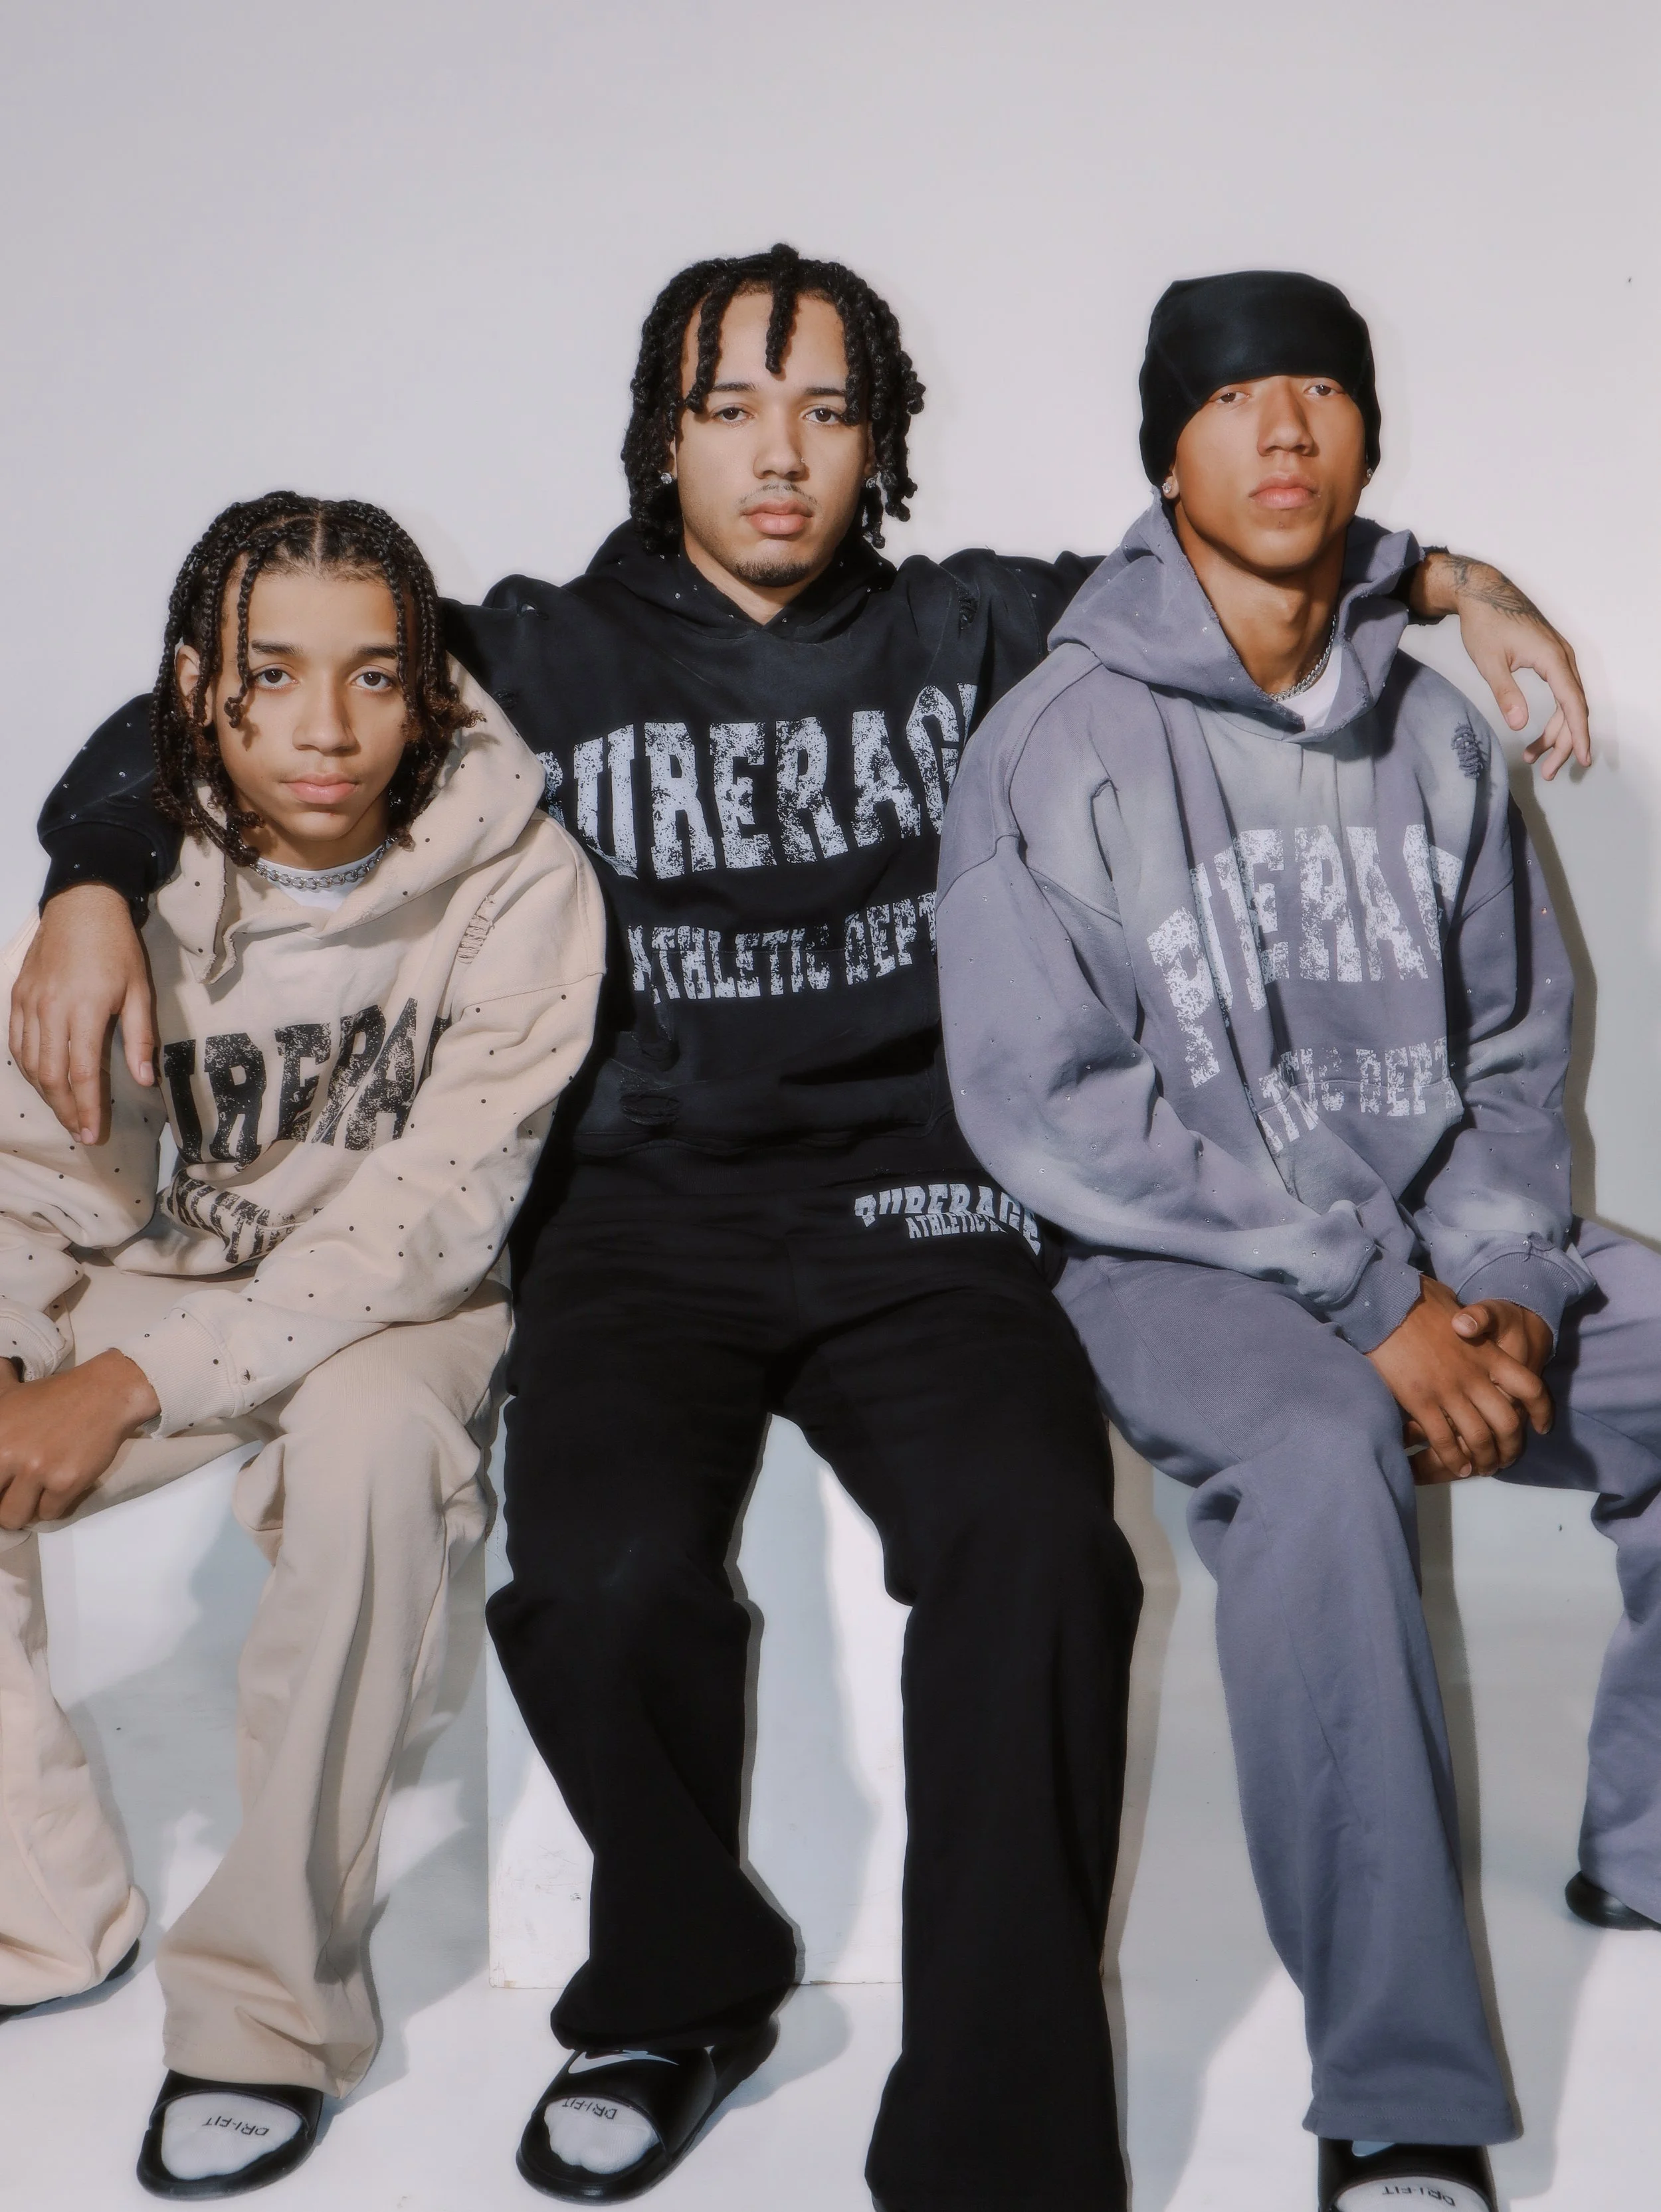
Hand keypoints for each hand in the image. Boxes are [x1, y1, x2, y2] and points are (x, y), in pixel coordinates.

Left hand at [0, 1350, 160, 1529]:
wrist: (105, 1393)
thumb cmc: (56, 1394)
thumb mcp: (9, 1392)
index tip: (7, 1482)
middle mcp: (7, 1453)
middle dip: (6, 1502)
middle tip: (20, 1491)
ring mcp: (36, 1470)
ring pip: (16, 1516)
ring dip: (27, 1509)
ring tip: (38, 1493)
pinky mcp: (64, 1482)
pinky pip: (50, 1513)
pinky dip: (55, 1504)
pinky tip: (61, 1486)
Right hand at [9, 885, 155, 1144]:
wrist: (81, 905)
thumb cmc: (116, 948)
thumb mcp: (140, 990)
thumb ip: (140, 1038)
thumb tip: (144, 1081)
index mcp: (85, 1010)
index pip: (81, 1073)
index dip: (87, 1108)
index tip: (93, 1134)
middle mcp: (51, 1009)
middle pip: (50, 1075)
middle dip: (65, 1109)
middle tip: (80, 1132)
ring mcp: (29, 1003)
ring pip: (29, 1062)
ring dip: (45, 1093)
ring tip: (65, 1111)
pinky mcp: (17, 996)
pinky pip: (16, 1042)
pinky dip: (27, 1067)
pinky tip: (42, 1080)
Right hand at [1367, 1276, 1552, 1483]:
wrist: (1384, 1304)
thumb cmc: (1417, 1299)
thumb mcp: (1456, 1308)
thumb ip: (1469, 1322)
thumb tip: (1466, 1322)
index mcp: (1489, 1354)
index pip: (1530, 1387)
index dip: (1541, 1411)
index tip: (1540, 1427)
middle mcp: (1475, 1376)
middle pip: (1507, 1422)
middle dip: (1510, 1447)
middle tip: (1505, 1458)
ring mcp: (1448, 1391)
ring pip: (1478, 1438)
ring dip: (1484, 1458)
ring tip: (1482, 1468)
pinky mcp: (1421, 1402)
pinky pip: (1443, 1440)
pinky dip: (1454, 1459)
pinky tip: (1457, 1466)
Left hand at [1411, 551, 1590, 780]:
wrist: (1482, 592)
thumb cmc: (1484, 623)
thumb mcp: (1489, 661)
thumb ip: (1506, 693)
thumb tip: (1520, 724)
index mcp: (1552, 659)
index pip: (1572, 704)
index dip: (1578, 734)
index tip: (1582, 758)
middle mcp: (1562, 658)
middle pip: (1573, 709)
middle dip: (1563, 743)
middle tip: (1549, 773)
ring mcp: (1558, 657)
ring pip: (1566, 703)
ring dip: (1555, 733)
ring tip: (1534, 759)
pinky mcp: (1550, 658)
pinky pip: (1560, 692)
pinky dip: (1551, 716)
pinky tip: (1535, 734)